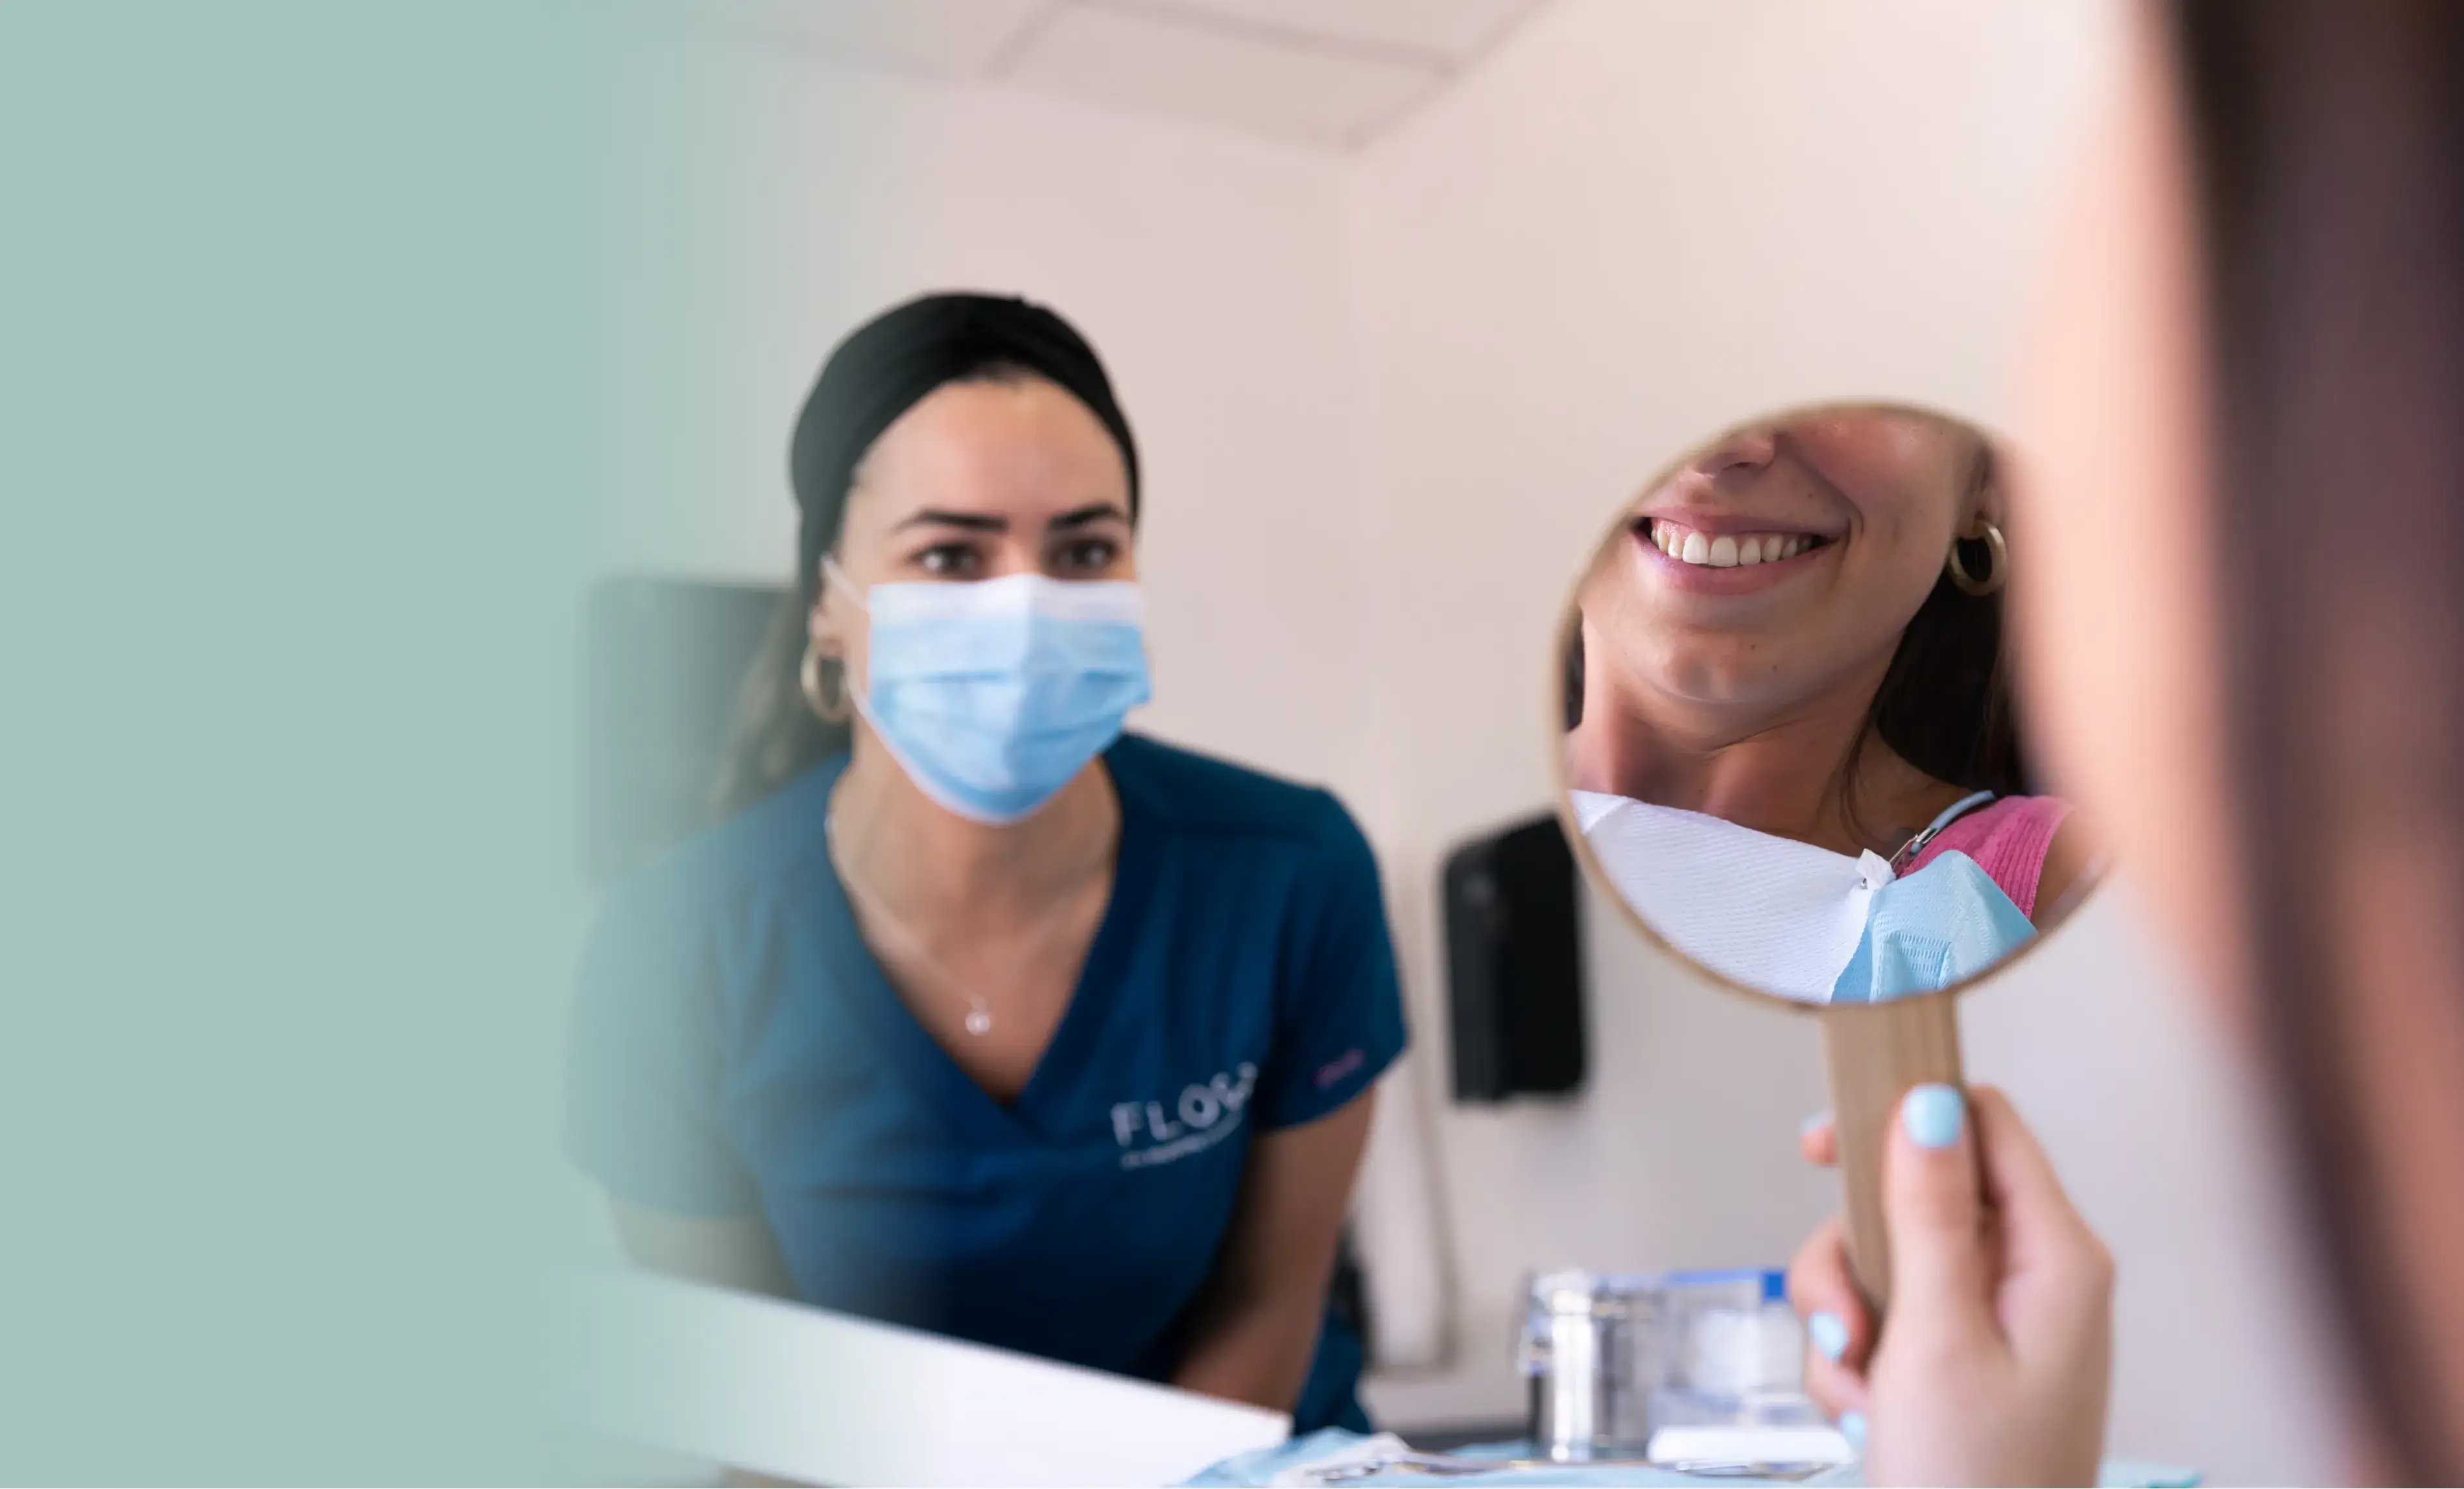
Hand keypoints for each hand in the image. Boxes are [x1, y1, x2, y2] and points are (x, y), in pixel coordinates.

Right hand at [1789, 1085, 2113, 1485]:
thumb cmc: (1977, 1488)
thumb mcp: (1936, 1340)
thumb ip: (1928, 1216)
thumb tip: (1928, 1104)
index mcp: (2056, 1257)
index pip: (1983, 1124)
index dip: (1900, 1116)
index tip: (1822, 1145)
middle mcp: (2033, 1276)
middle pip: (1915, 1194)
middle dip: (1853, 1256)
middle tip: (1840, 1320)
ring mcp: (1997, 1319)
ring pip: (1886, 1257)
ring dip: (1845, 1317)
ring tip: (1857, 1388)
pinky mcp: (1962, 1356)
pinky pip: (1885, 1314)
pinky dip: (1855, 1359)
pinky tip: (1865, 1412)